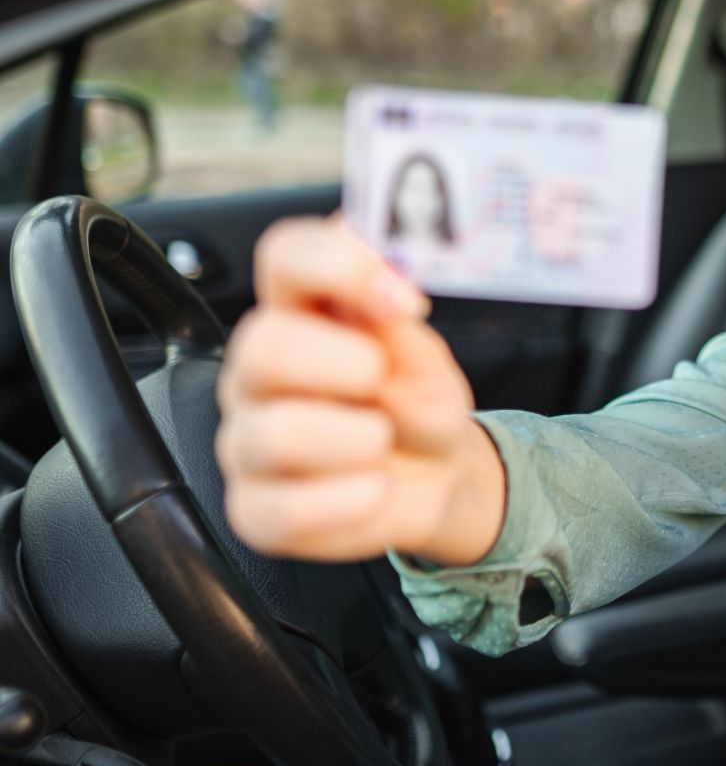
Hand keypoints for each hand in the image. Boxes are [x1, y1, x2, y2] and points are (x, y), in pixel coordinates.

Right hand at [215, 214, 505, 565]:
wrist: (435, 477)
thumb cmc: (417, 402)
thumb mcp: (425, 358)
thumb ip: (399, 323)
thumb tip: (388, 278)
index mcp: (301, 312)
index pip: (285, 256)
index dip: (338, 264)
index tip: (402, 297)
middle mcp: (260, 371)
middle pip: (261, 346)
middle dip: (341, 362)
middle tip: (382, 378)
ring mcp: (250, 441)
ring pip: (275, 434)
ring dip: (354, 438)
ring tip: (383, 439)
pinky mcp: (256, 509)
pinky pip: (286, 509)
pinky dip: (349, 501)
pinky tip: (375, 487)